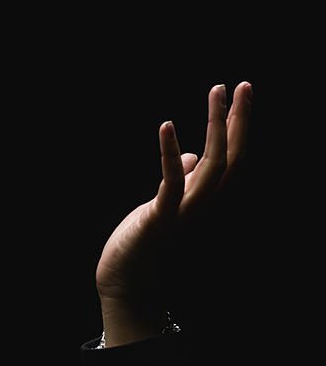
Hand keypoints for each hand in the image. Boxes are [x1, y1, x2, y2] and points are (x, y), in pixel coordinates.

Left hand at [95, 82, 251, 346]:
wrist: (126, 281)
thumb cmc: (143, 244)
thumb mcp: (166, 205)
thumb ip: (183, 181)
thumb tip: (192, 157)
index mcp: (203, 201)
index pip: (230, 160)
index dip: (236, 127)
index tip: (238, 95)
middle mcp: (202, 206)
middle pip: (231, 158)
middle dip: (238, 120)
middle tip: (240, 85)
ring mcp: (184, 213)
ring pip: (213, 165)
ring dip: (216, 126)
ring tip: (217, 91)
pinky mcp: (160, 219)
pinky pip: (171, 182)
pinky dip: (170, 153)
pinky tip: (167, 126)